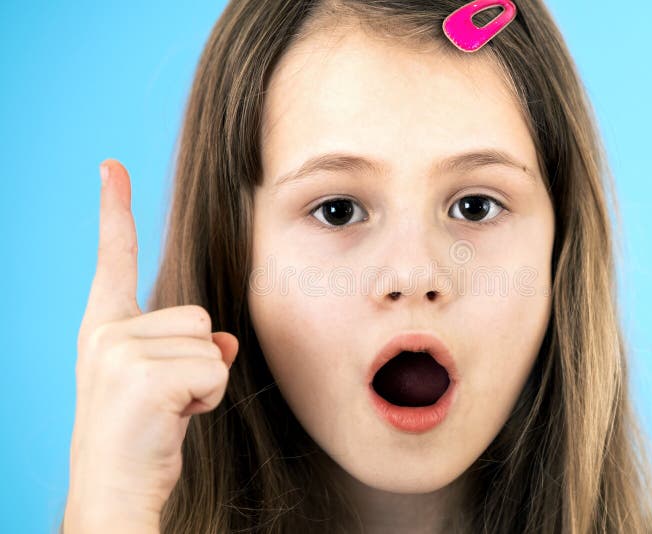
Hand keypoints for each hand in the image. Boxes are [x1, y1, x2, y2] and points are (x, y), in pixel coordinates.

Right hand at [62, 159, 237, 531]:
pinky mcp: (143, 375)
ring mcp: (120, 351)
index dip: (114, 211)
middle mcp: (106, 332)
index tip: (111, 166)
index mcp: (105, 329)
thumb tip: (225, 342)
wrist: (115, 492)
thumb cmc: (142, 439)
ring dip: (205, 382)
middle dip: (199, 361)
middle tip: (166, 402)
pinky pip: (215, 368)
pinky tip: (174, 420)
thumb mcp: (165, 385)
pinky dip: (208, 399)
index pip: (113, 259)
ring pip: (212, 343)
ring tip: (169, 412)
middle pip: (200, 316)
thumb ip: (190, 351)